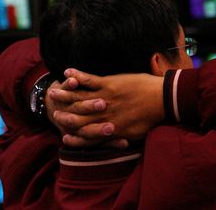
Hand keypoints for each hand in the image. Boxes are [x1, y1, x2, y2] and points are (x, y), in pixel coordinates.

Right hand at [48, 69, 164, 146]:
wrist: (163, 99)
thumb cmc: (151, 118)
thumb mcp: (136, 133)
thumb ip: (122, 137)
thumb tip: (117, 142)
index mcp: (109, 129)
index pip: (86, 135)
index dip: (74, 137)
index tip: (64, 136)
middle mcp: (103, 116)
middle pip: (77, 117)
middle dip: (63, 114)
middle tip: (52, 111)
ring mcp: (105, 99)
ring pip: (79, 99)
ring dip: (64, 95)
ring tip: (52, 91)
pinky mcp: (109, 84)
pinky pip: (89, 80)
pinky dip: (77, 76)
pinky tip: (67, 72)